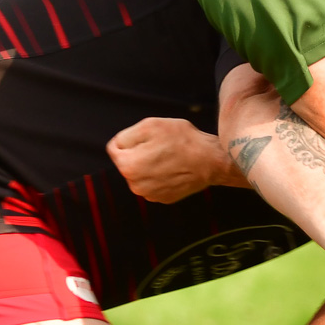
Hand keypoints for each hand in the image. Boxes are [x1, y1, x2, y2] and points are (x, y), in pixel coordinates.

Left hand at [107, 117, 232, 202]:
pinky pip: (154, 183)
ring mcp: (150, 195)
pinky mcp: (163, 199)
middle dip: (138, 153)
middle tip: (160, 146)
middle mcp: (135, 185)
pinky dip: (160, 176)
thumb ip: (126, 136)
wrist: (210, 161)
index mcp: (128, 166)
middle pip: (127, 162)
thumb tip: (117, 145)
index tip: (146, 137)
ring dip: (149, 165)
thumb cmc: (182, 140)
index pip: (114, 148)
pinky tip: (174, 168)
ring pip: (141, 173)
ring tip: (168, 157)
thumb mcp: (150, 125)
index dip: (129, 138)